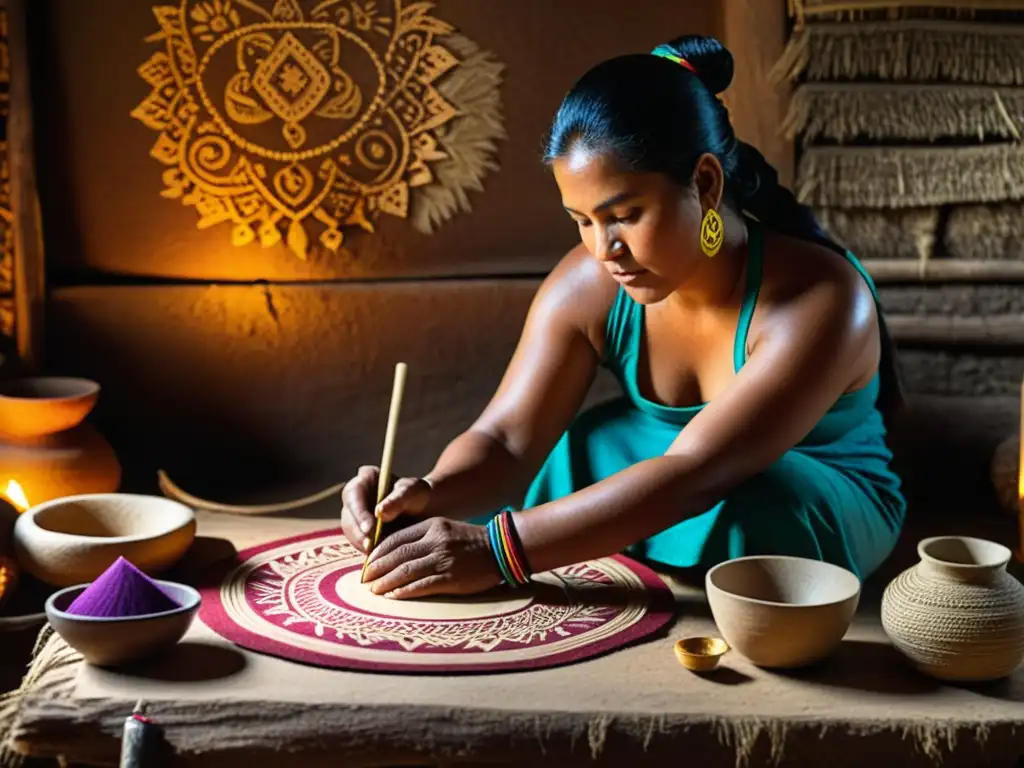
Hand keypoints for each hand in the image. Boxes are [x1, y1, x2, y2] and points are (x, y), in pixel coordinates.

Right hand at [340, 467, 430, 553]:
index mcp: (365, 478)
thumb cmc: (419, 495)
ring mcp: (355, 514)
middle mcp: (355, 496)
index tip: (370, 529)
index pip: (354, 494)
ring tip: (374, 555)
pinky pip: (358, 542)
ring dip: (361, 544)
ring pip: (351, 531)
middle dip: (358, 533)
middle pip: (348, 515)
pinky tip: (377, 559)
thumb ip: (398, 499)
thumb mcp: (413, 492)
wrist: (424, 510)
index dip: (359, 512)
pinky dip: (366, 550)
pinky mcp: (359, 531)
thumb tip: (380, 512)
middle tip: (370, 547)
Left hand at [362, 517, 501, 598]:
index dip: (377, 553)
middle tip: (364, 580)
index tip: (367, 564)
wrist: (501, 548)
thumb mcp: (444, 530)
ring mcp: (443, 559)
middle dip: (376, 569)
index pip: (396, 539)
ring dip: (386, 582)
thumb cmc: (470, 542)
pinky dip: (404, 591)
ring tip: (374, 590)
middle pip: (397, 555)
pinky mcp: (451, 578)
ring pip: (405, 571)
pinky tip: (393, 596)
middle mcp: (435, 540)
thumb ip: (422, 538)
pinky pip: (421, 585)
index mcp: (431, 526)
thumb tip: (394, 555)